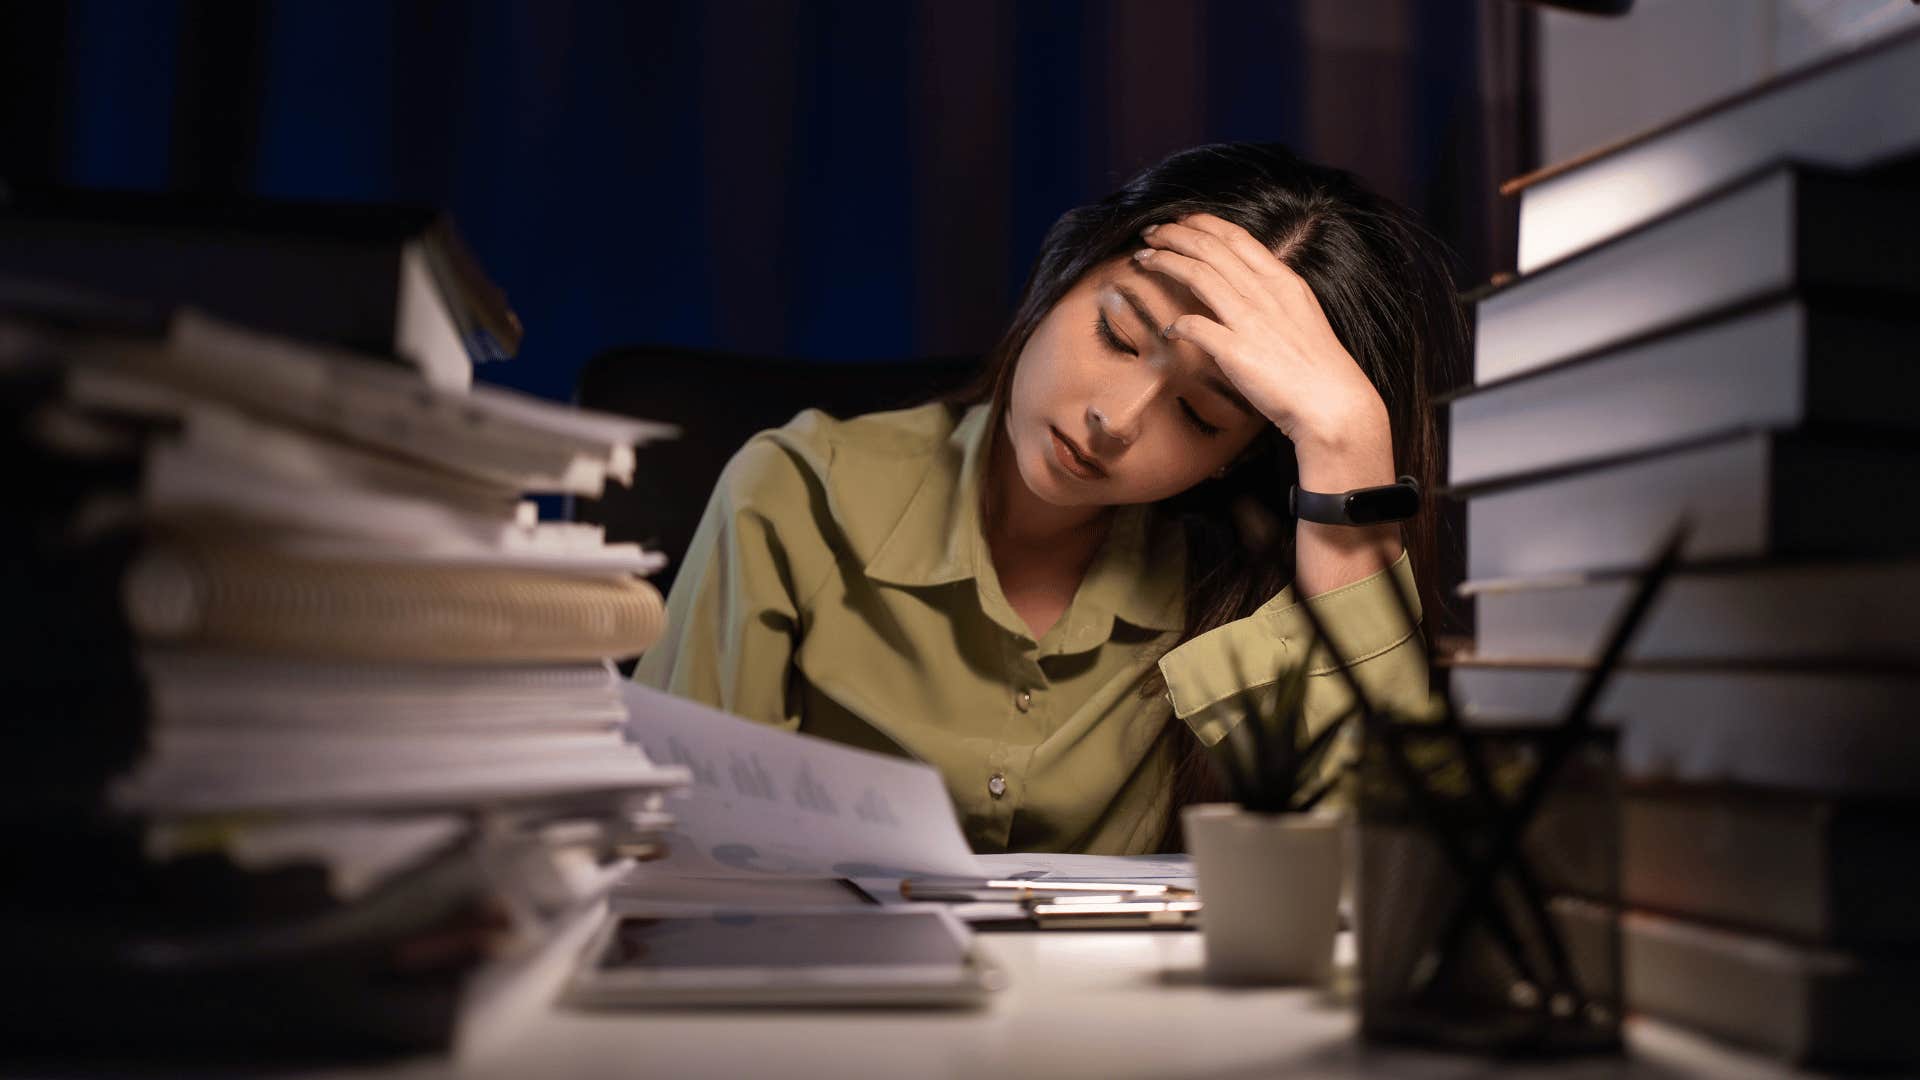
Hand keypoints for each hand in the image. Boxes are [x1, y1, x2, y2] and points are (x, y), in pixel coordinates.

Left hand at [1133, 213, 1386, 451]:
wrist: (1332, 404)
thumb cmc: (1317, 364)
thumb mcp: (1300, 313)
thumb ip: (1270, 295)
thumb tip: (1241, 286)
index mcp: (1281, 280)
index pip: (1235, 237)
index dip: (1201, 223)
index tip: (1178, 221)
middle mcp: (1264, 293)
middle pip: (1209, 248)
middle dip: (1174, 234)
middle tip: (1150, 233)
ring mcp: (1250, 321)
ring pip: (1198, 275)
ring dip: (1166, 262)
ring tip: (1144, 259)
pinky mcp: (1236, 352)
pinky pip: (1195, 327)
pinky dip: (1177, 324)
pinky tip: (1167, 328)